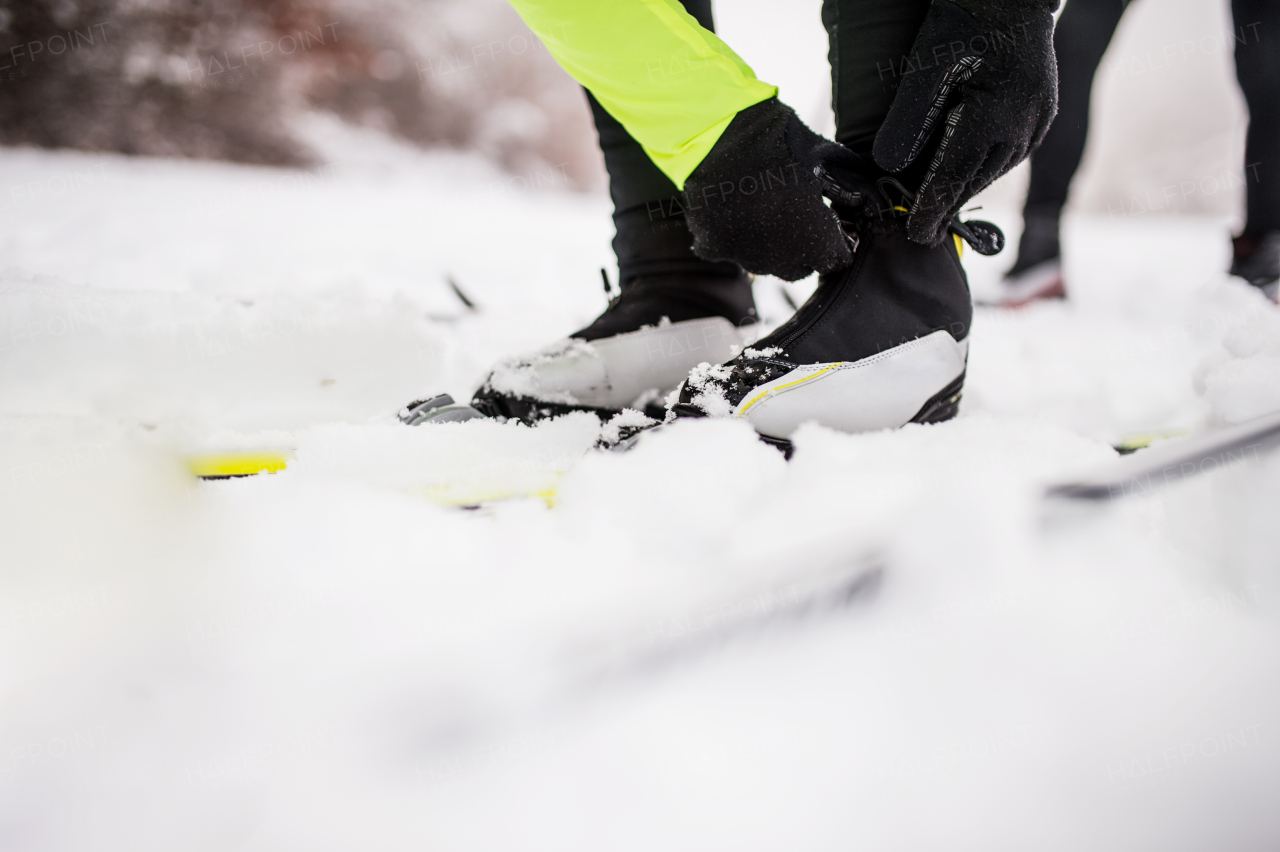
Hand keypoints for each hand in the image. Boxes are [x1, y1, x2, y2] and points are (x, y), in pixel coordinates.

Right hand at [683, 98, 872, 281]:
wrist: (717, 132)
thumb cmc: (777, 141)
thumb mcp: (825, 157)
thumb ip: (850, 185)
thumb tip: (867, 200)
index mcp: (815, 240)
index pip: (837, 260)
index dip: (838, 241)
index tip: (832, 225)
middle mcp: (781, 258)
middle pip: (802, 267)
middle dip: (806, 247)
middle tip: (800, 214)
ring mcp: (745, 256)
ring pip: (767, 263)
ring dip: (773, 245)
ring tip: (767, 207)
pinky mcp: (715, 247)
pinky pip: (734, 251)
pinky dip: (739, 236)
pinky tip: (739, 209)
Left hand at [873, 0, 1058, 244]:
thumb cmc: (966, 18)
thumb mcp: (927, 64)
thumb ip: (907, 117)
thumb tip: (887, 166)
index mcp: (993, 117)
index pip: (954, 179)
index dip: (932, 211)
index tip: (916, 237)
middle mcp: (1022, 126)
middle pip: (975, 181)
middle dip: (947, 205)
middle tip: (921, 229)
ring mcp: (1038, 121)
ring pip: (994, 170)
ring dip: (966, 188)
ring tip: (939, 206)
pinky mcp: (1043, 114)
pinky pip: (1010, 154)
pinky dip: (984, 167)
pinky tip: (965, 171)